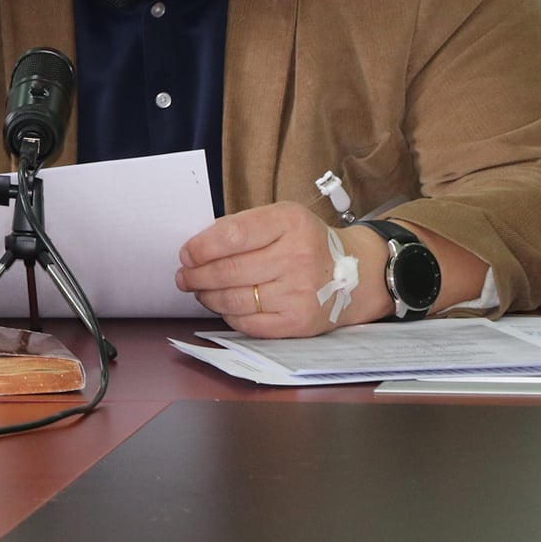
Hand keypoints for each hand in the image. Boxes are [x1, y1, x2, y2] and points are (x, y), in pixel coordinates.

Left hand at [176, 202, 387, 336]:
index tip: (186, 254)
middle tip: (183, 276)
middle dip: (196, 275)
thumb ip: (242, 227)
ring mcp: (300, 293)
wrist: (357, 274)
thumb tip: (197, 248)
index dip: (201, 247)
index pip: (232, 235)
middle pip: (229, 270)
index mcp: (290, 223)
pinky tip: (224, 306)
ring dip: (207, 296)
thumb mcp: (282, 218)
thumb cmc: (307, 242)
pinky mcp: (298, 323)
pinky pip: (248, 323)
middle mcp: (297, 257)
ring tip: (198, 290)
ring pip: (234, 299)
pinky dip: (228, 315)